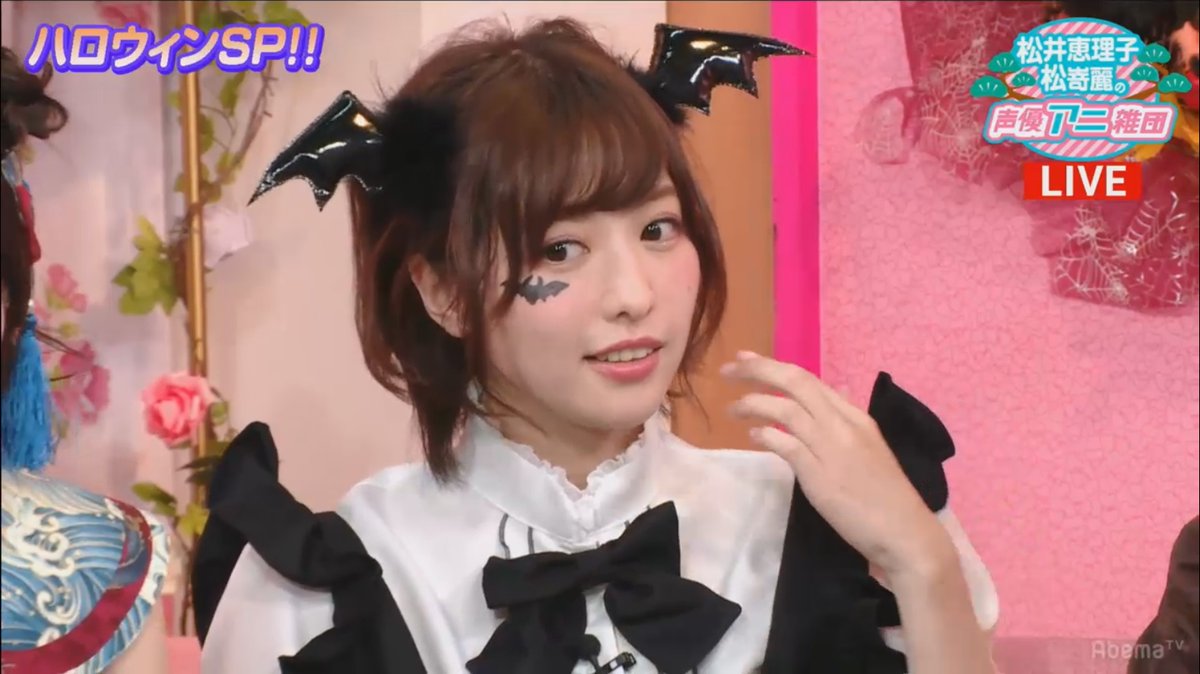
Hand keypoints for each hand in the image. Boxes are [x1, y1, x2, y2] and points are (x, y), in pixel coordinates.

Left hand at [722, 351, 952, 576]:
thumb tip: (838, 389)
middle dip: (758, 371)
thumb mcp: (870, 444)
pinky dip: (766, 435)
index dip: (773, 366)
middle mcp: (843, 425)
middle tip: (728, 370)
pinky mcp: (821, 476)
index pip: (809, 379)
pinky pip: (787, 445)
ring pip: (787, 409)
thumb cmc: (886, 494)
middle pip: (795, 383)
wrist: (906, 533)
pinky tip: (752, 435)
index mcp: (855, 416)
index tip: (745, 358)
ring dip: (753, 404)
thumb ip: (848, 417)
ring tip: (732, 409)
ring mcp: (832, 449)